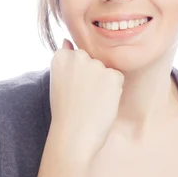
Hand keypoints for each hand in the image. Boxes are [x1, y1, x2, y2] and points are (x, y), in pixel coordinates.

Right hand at [49, 38, 124, 160]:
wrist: (73, 136)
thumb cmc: (66, 113)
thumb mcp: (58, 81)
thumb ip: (65, 60)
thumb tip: (67, 40)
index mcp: (61, 56)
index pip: (79, 58)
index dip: (79, 78)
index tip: (72, 92)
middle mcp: (78, 55)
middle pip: (95, 62)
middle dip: (93, 79)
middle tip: (82, 99)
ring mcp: (96, 64)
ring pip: (107, 71)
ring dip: (104, 86)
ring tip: (90, 103)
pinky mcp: (112, 75)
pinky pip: (118, 79)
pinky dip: (114, 92)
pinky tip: (101, 104)